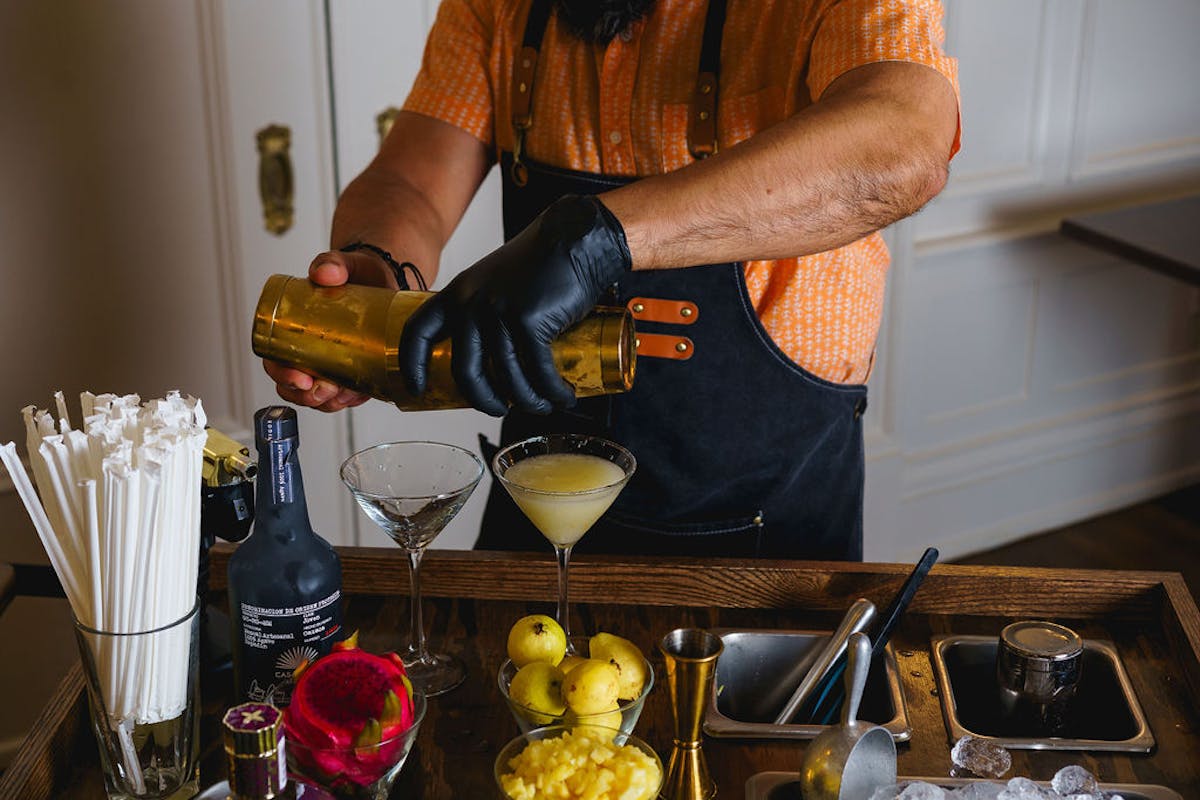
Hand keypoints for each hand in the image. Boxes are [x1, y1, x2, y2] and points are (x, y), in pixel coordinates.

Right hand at [262, 249, 397, 411]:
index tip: (301, 379)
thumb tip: (323, 274)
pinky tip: (357, 395)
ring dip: (329, 402)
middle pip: (297, 387)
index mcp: (293, 330)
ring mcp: (332, 363)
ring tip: (344, 394)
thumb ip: (332, 264)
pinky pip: (347, 394)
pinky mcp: (355, 369)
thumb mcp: (345, 265)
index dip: (283, 376)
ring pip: (321, 396)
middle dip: (309, 396)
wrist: (385, 275)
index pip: (276, 361)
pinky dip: (350, 399)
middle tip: (326, 390)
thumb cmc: (357, 271)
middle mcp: (309, 350)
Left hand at [399, 195, 630, 415]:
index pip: (417, 332)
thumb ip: (485, 311)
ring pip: (508, 378)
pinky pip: (538, 371)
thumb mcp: (496, 282)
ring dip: (528, 401)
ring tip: (543, 405)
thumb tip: (491, 359)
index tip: (417, 389)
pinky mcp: (529, 321)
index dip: (412, 365)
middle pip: (465, 371)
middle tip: (499, 409)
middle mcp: (471, 304)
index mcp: (457, 293)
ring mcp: (498, 313)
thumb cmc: (541, 261)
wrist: (574, 238)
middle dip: (483, 400)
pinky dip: (552, 391)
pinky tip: (562, 396)